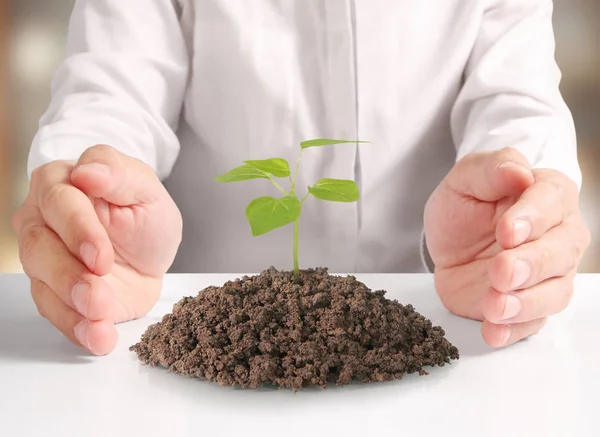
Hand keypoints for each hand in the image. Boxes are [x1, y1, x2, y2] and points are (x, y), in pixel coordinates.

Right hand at [12, 145, 181, 354]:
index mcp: (64, 183)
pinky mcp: (53, 291)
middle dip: (69, 274)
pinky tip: (98, 336)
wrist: (149, 256)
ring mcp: (44, 256)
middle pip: (39, 245)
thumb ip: (120, 174)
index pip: (59, 201)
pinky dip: (76, 327)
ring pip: (41, 280)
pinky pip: (54, 311)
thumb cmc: (145, 215)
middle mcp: (43, 219)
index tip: (100, 255)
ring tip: (101, 315)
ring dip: (70, 303)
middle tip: (98, 293)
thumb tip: (87, 170)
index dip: (77, 229)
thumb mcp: (147, 190)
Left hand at [424, 147, 589, 346]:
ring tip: (494, 306)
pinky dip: (513, 330)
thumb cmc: (465, 204)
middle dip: (531, 264)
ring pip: (554, 293)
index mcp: (548, 195)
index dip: (533, 217)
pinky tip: (493, 331)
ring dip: (525, 303)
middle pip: (560, 252)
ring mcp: (548, 275)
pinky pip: (531, 323)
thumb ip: (491, 168)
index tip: (506, 231)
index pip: (552, 202)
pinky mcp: (528, 306)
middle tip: (501, 271)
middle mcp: (559, 236)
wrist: (450, 241)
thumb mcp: (466, 178)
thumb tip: (519, 171)